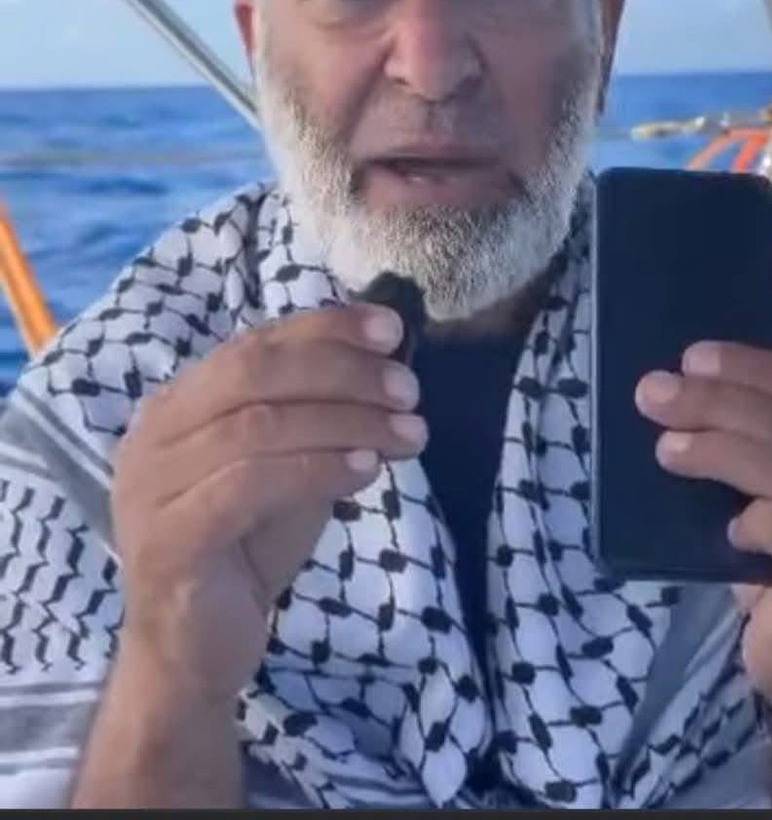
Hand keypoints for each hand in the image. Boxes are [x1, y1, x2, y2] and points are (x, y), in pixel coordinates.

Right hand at [112, 304, 426, 706]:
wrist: (194, 653)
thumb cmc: (246, 548)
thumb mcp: (290, 468)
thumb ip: (319, 418)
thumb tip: (388, 367)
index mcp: (179, 403)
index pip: (256, 342)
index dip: (326, 328)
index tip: (392, 330)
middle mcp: (154, 434)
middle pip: (254, 372)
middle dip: (343, 371)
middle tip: (408, 389)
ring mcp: (152, 486)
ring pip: (257, 425)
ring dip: (346, 421)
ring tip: (408, 433)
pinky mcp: (167, 540)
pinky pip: (248, 485)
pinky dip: (316, 468)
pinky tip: (367, 471)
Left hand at [636, 341, 771, 752]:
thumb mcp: (767, 494)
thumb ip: (749, 447)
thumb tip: (678, 393)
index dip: (751, 366)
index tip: (694, 356)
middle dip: (715, 399)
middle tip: (654, 394)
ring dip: (720, 449)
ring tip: (666, 450)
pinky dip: (754, 521)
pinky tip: (730, 533)